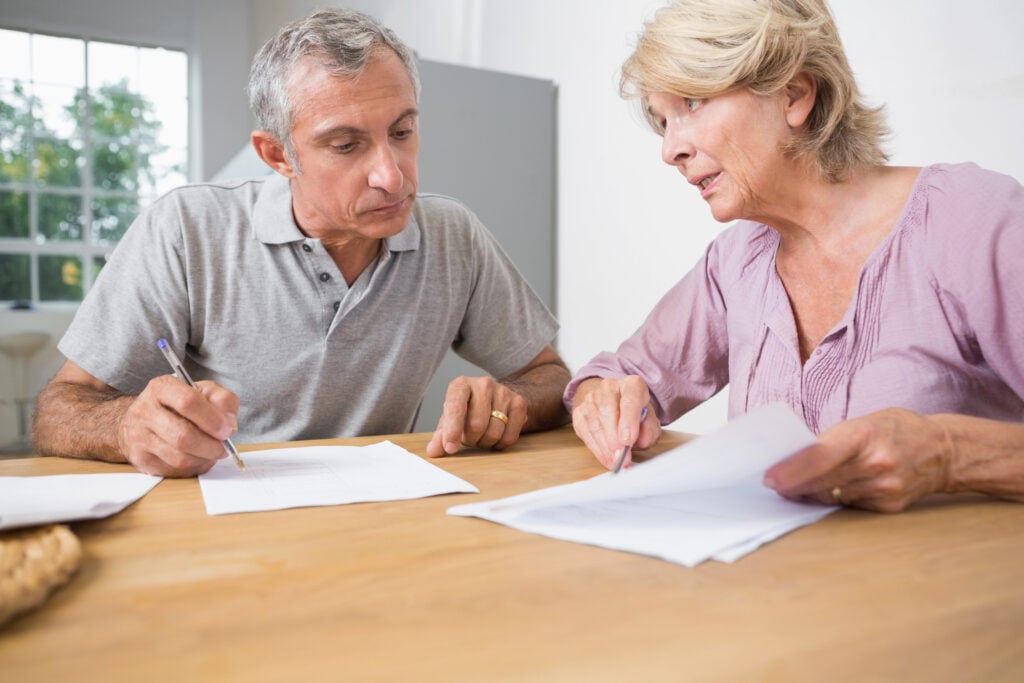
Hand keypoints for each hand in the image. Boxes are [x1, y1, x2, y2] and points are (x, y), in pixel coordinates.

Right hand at [117, 375, 239, 476]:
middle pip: (183, 436)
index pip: (188, 402)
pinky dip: (193, 467)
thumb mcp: (203, 391)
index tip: (227, 429)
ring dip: (204, 458)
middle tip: (224, 446)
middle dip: (211, 446)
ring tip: (212, 451)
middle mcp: (145, 411)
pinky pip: (174, 470)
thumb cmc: (178, 404)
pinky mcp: (141, 459)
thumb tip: (229, 422)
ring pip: (180, 458)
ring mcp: (139, 437)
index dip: (213, 419)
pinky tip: (198, 457)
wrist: (143, 419)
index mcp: (162, 388)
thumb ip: (223, 400)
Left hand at [426, 375, 527, 456]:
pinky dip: (500, 444)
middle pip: (476, 425)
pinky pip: (510, 436)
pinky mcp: (519, 403)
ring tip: (482, 435)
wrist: (495, 399)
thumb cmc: (467, 411)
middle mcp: (483, 384)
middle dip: (471, 439)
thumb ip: (440, 436)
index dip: (452, 430)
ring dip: (485, 442)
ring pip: (494, 432)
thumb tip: (433, 451)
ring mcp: (503, 392)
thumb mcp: (450, 420)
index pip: (456, 408)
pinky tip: (496, 436)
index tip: (450, 448)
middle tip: (469, 437)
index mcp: (461, 385)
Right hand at [570, 376, 660, 468]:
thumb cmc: (635, 414)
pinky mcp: (580, 412)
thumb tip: (640, 440)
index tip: (628, 441)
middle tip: (622, 457)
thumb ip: (649, 430)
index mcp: (632, 385)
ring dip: (605, 446)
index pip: (630, 399)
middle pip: (608, 411)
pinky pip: (586, 432)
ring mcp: (592, 398)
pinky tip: (606, 457)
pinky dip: (597, 448)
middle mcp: (610, 387)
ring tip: (616, 460)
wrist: (614, 404)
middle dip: (615, 438)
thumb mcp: (650, 421)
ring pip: (595, 424)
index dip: (629, 421)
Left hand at [763, 408, 953, 512]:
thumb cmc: (895, 430)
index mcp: (865, 434)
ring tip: (798, 487)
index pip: (820, 457)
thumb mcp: (863, 422)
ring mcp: (885, 487)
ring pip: (833, 496)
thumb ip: (831, 440)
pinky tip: (834, 490)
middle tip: (774, 486)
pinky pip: (851, 505)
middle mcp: (876, 462)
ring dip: (813, 493)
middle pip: (822, 480)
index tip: (770, 479)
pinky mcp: (890, 506)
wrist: (943, 450)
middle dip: (793, 485)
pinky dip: (838, 498)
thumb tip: (793, 460)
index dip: (791, 470)